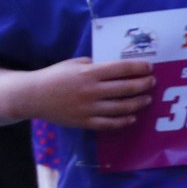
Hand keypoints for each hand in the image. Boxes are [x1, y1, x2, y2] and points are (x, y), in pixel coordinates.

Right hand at [25, 56, 150, 132]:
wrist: (32, 96)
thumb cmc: (55, 76)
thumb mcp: (75, 63)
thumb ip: (95, 64)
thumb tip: (116, 68)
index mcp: (89, 73)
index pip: (121, 69)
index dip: (139, 68)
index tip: (150, 68)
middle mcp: (91, 90)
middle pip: (126, 88)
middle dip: (143, 85)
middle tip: (152, 82)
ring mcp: (88, 108)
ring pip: (121, 107)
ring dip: (138, 103)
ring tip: (147, 99)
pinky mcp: (83, 122)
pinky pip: (108, 124)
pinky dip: (123, 121)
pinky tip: (132, 118)